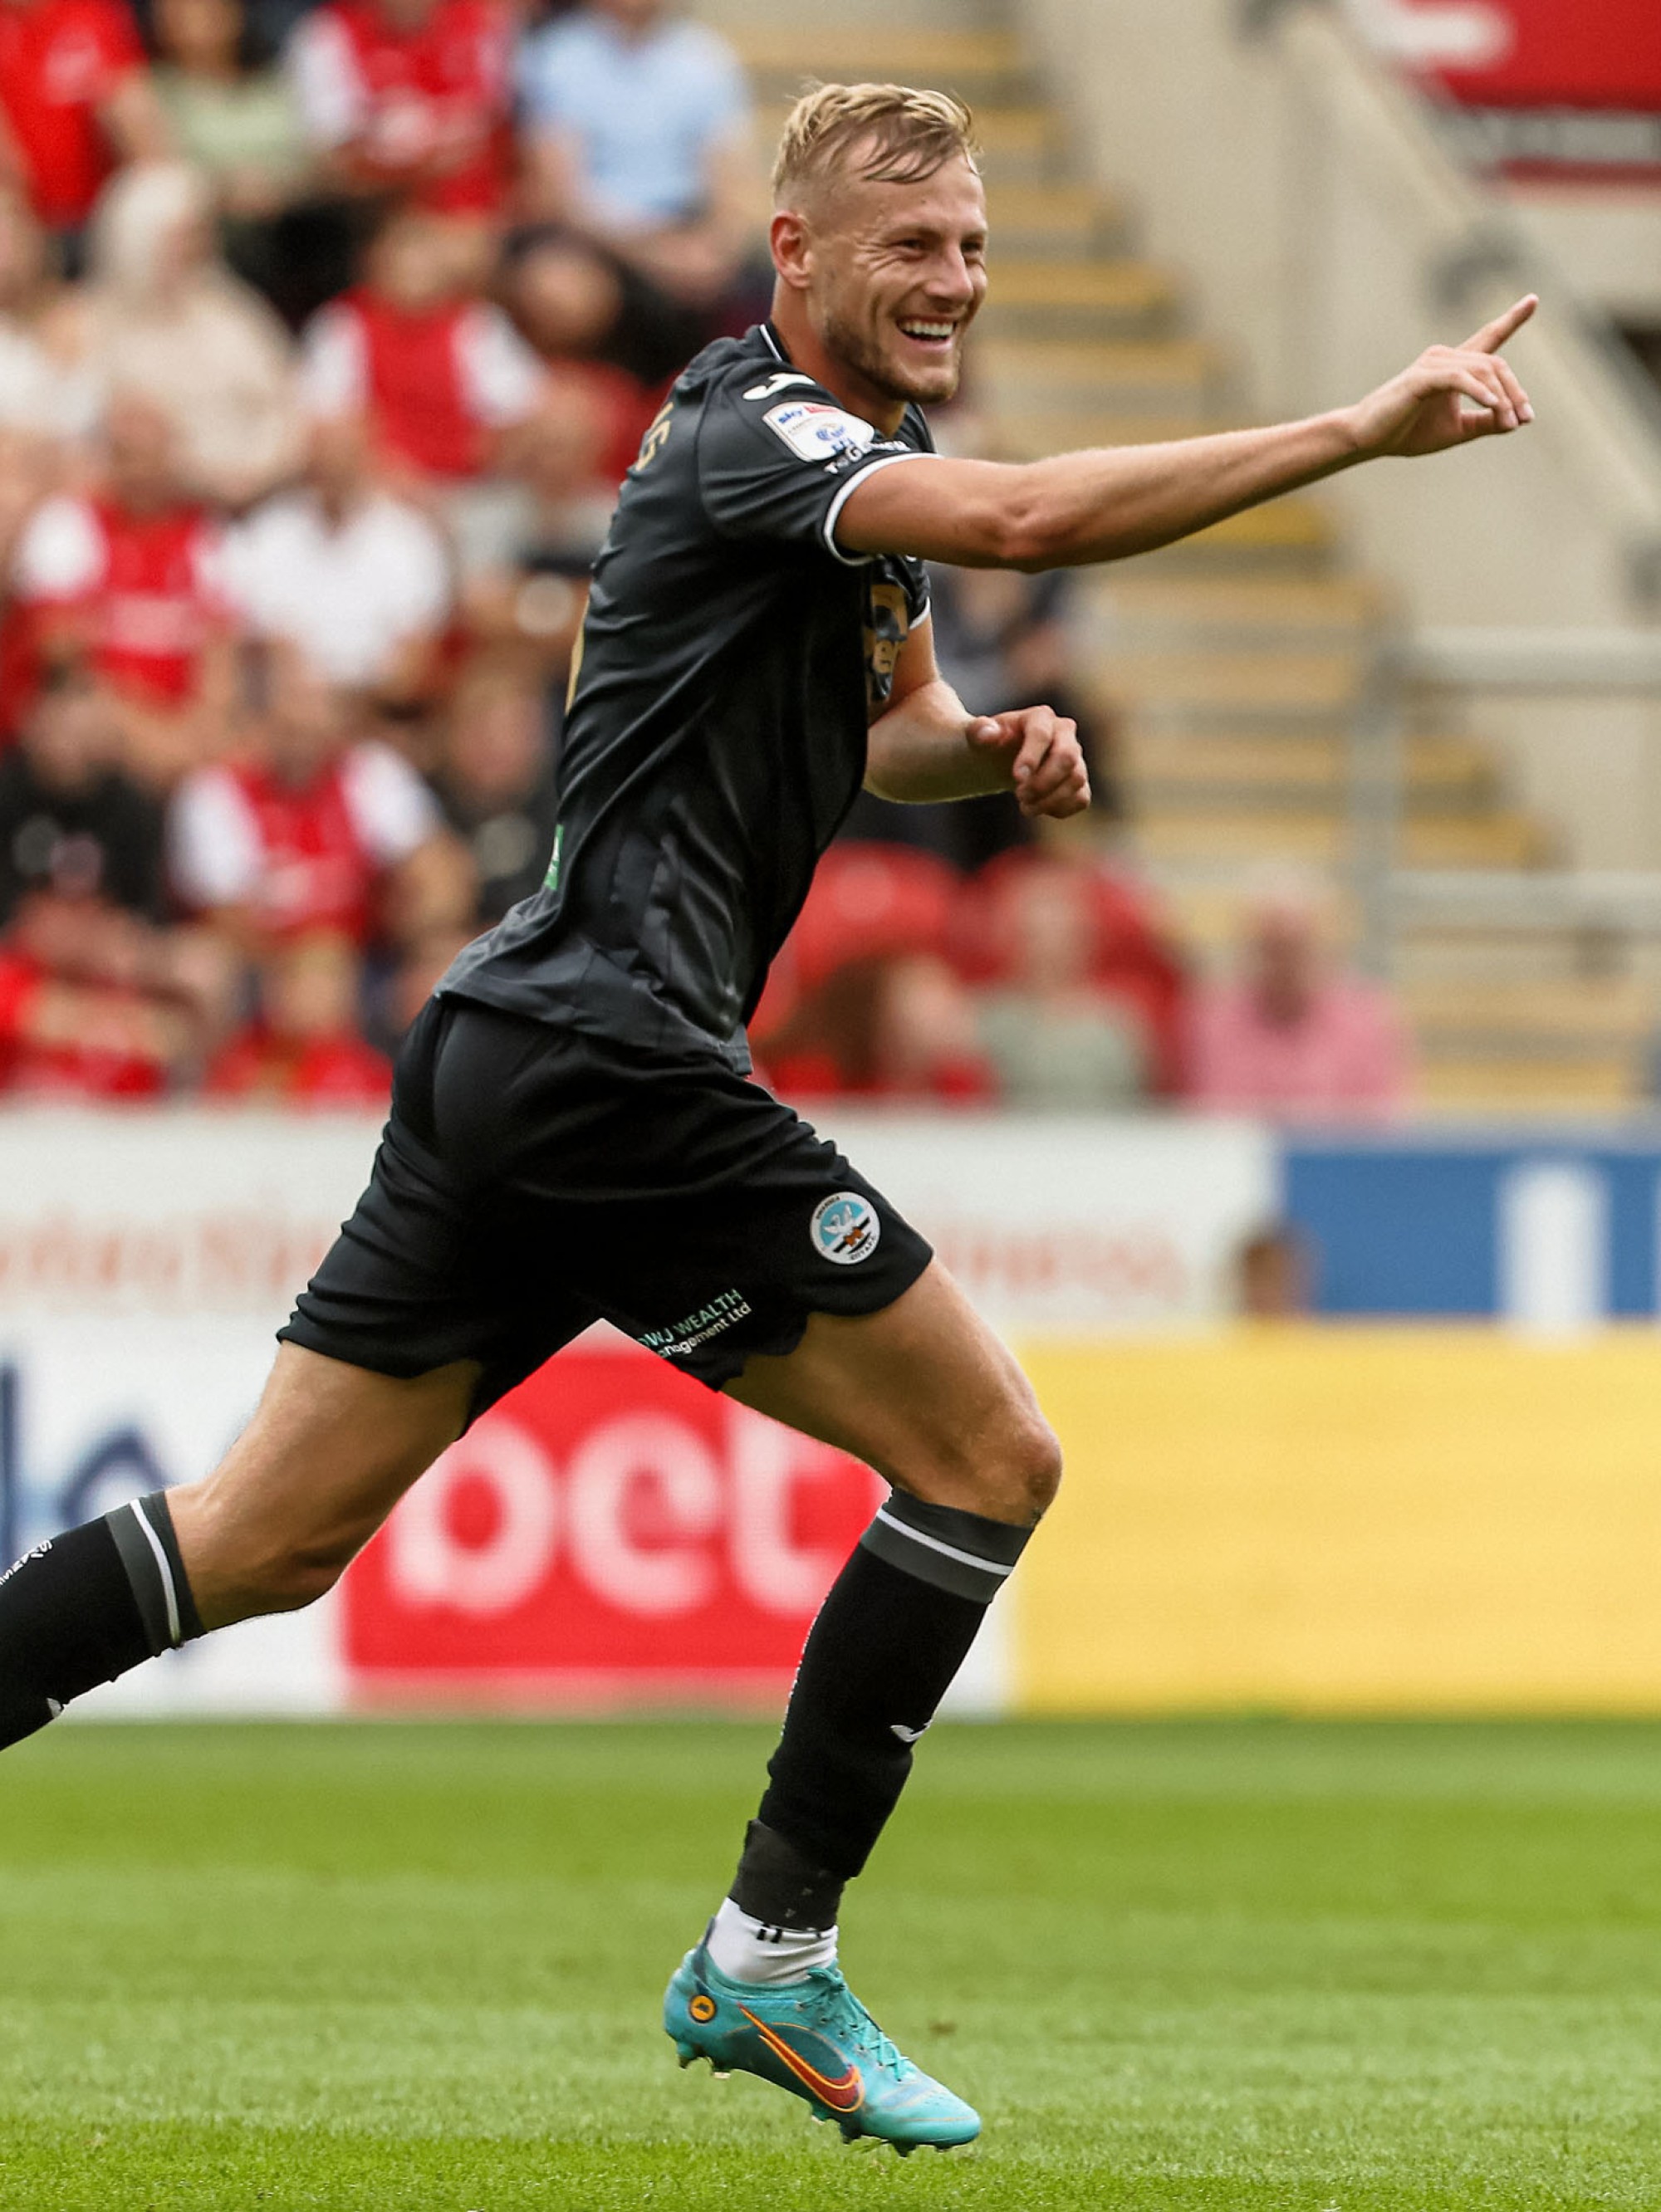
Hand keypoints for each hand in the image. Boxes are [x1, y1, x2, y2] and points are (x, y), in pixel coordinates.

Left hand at [967, 706, 1090, 818]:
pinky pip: (1081, 798)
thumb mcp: (976, 736)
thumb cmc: (990, 745)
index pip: (1042, 734)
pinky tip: (1038, 808)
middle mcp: (1064, 732)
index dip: (1031, 757)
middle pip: (1068, 757)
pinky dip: (1060, 808)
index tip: (1017, 779)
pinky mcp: (1077, 780)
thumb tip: (987, 734)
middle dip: (1044, 782)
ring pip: (1077, 779)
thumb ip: (979, 731)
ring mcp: (1074, 756)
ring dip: (1050, 799)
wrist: (998, 759)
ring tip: (1025, 807)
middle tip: (1020, 796)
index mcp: (1040, 717)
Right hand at [1345, 295, 1537, 458]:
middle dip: (1515, 391)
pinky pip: (1459, 378)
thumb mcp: (1456, 430)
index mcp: (1454, 366)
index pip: (1488, 337)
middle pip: (1495, 364)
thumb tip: (1516, 420)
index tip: (1533, 300)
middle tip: (1524, 419)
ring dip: (1501, 398)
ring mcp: (1433, 364)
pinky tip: (1493, 405)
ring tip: (1509, 422)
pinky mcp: (1421, 377)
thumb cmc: (1406, 432)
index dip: (1512, 319)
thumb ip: (1485, 422)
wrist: (1368, 438)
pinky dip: (1479, 391)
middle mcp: (1445, 357)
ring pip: (1482, 370)